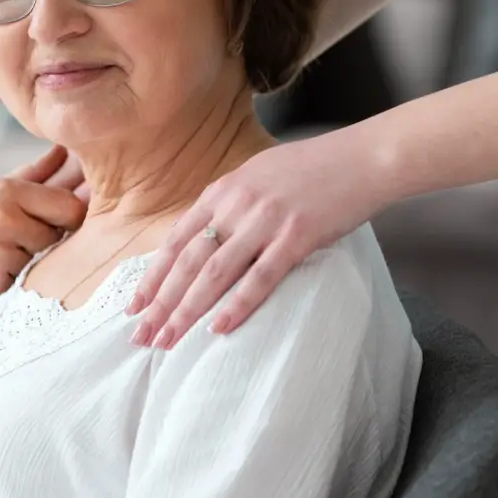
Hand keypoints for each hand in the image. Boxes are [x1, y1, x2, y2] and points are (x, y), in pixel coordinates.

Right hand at [0, 144, 87, 312]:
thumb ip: (34, 173)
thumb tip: (66, 150)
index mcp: (6, 191)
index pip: (70, 206)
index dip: (67, 215)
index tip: (50, 219)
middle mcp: (4, 220)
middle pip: (59, 234)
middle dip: (42, 238)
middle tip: (7, 237)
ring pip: (41, 261)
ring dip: (24, 261)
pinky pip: (22, 283)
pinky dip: (8, 280)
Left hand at [126, 125, 396, 346]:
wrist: (363, 157)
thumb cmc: (313, 167)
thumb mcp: (257, 175)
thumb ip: (229, 204)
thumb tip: (205, 237)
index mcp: (222, 191)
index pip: (177, 241)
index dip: (153, 276)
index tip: (134, 306)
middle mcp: (236, 205)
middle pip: (188, 262)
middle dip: (161, 302)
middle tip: (141, 335)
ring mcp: (265, 221)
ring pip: (215, 273)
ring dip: (188, 310)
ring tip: (168, 340)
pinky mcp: (297, 237)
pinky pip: (261, 278)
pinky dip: (237, 305)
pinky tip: (219, 329)